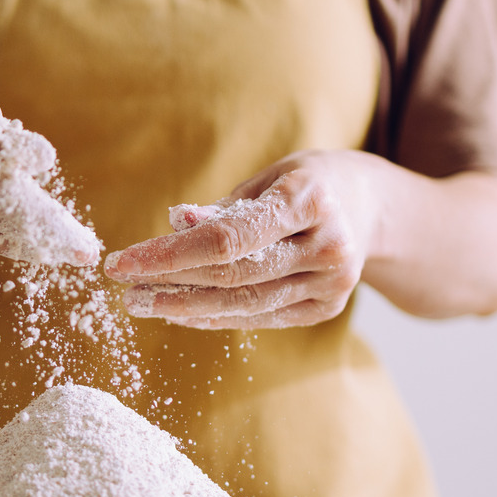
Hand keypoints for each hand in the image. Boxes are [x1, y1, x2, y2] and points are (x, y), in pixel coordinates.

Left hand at [104, 150, 380, 328]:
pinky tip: (181, 312)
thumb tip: (175, 224)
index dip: (169, 254)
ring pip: (245, 304)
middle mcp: (327, 245)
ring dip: (186, 307)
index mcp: (310, 199)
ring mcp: (332, 284)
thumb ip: (224, 208)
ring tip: (143, 303)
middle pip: (233, 275)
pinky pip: (260, 318)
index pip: (228, 238)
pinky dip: (216, 317)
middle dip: (170, 283)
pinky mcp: (326, 309)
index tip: (122, 261)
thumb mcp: (269, 178)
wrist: (373, 208)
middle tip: (125, 287)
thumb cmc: (307, 184)